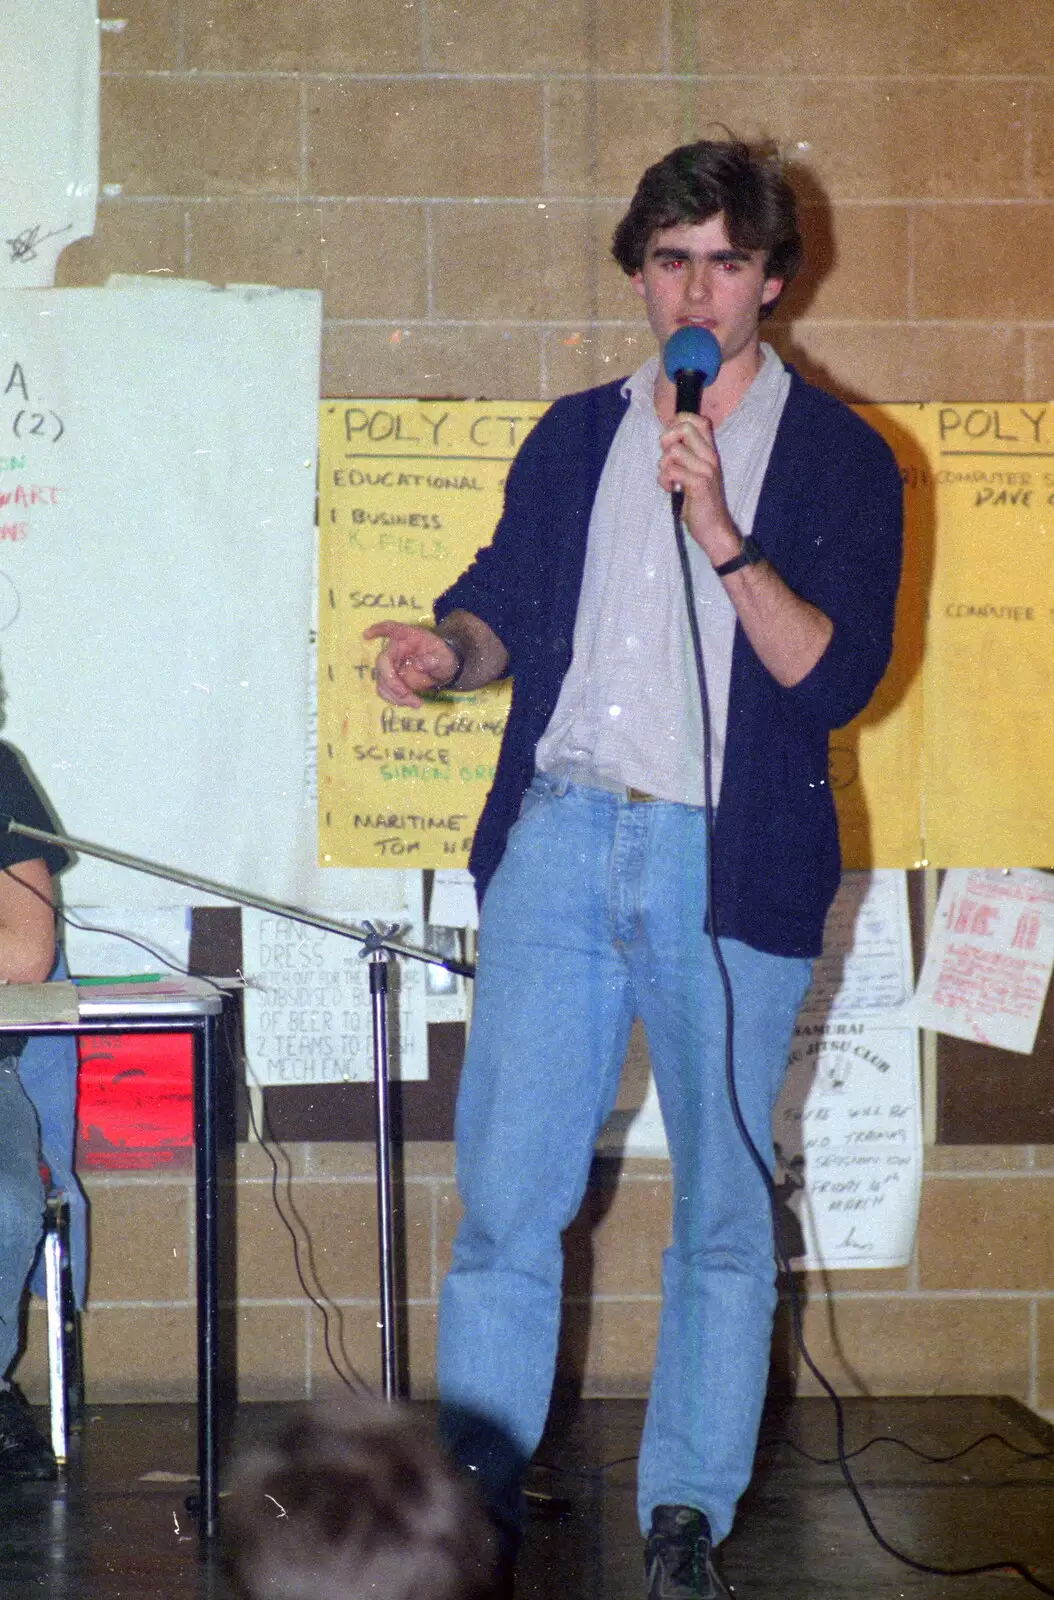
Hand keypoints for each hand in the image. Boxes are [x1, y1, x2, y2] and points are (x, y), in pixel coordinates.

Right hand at [362, 621, 459, 707]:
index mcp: (408, 637)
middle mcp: (396, 649)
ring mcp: (392, 664)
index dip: (377, 630)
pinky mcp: (392, 679)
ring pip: (382, 680)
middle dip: (391, 681)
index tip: (366, 634)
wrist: (444, 669)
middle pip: (383, 663)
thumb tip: (419, 665)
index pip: (390, 628)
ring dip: (394, 695)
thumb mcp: (445, 657)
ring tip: (415, 703)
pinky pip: (386, 690)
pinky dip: (395, 699)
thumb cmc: (443, 657)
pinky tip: (411, 703)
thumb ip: (434, 660)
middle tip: (406, 694)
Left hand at [657, 412, 740, 565]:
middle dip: (666, 439)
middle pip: (684, 428)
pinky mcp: (699, 484)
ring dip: (663, 466)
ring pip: (673, 451)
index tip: (670, 439)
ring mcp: (706, 469)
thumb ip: (686, 455)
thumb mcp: (695, 473)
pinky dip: (664, 481)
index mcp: (710, 452)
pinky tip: (671, 489)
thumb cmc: (700, 502)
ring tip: (670, 480)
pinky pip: (671, 471)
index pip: (698, 420)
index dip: (678, 421)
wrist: (714, 529)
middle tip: (667, 458)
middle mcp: (710, 457)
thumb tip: (666, 438)